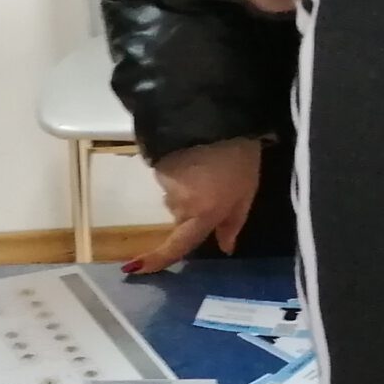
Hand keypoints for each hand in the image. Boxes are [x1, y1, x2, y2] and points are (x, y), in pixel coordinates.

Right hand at [124, 138, 266, 275]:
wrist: (214, 114)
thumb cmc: (239, 156)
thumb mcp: (247, 190)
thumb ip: (234, 221)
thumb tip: (225, 247)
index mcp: (202, 214)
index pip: (177, 246)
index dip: (157, 260)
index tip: (136, 269)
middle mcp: (178, 205)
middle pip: (179, 219)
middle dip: (193, 211)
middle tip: (217, 188)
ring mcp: (165, 184)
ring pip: (174, 198)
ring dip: (189, 189)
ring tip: (209, 168)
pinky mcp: (157, 165)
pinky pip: (169, 180)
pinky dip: (182, 174)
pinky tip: (196, 158)